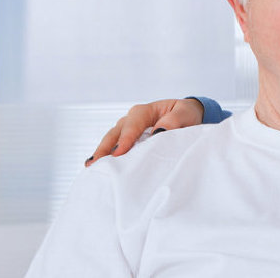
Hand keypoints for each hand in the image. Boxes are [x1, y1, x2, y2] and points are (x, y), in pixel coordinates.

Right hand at [86, 98, 203, 165]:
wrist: (187, 116)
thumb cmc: (186, 114)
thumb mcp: (185, 114)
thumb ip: (174, 121)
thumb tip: (159, 131)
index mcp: (145, 111)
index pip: (132, 125)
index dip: (125, 139)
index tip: (119, 153)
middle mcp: (132, 119)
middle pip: (115, 133)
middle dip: (104, 148)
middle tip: (95, 163)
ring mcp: (127, 130)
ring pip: (112, 140)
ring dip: (102, 153)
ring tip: (92, 167)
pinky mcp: (129, 140)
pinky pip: (116, 147)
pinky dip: (108, 157)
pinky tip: (100, 168)